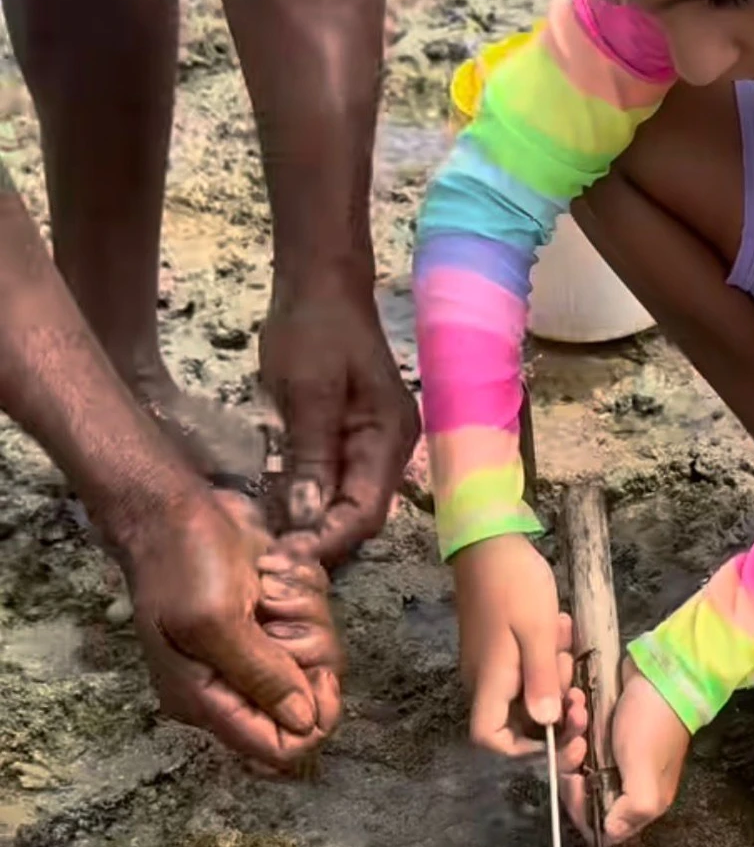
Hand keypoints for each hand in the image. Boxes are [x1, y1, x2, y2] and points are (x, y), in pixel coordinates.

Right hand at [125, 488, 341, 767]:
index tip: (320, 675)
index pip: (279, 748)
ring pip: (321, 649)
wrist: (174, 508)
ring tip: (266, 583)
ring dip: (305, 609)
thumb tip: (304, 724)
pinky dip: (304, 588)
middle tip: (274, 611)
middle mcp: (235, 682)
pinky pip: (317, 614)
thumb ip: (260, 675)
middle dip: (307, 646)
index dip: (312, 721)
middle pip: (311, 695)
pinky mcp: (274, 614)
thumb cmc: (183, 564)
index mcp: (208, 700)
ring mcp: (257, 647)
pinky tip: (272, 568)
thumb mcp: (214, 623)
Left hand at [259, 269, 419, 563]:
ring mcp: (373, 444)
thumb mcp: (308, 392)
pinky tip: (276, 515)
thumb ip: (311, 456)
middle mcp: (390, 449)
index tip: (283, 560)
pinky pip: (334, 483)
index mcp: (389, 438)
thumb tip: (307, 520)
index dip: (328, 541)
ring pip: (347, 503)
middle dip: (320, 541)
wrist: (321, 284)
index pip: (366, 511)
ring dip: (312, 526)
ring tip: (269, 546)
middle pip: (360, 514)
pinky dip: (309, 502)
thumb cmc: (315, 330)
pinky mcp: (351, 438)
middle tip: (269, 562)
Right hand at [455, 534, 575, 756]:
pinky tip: (558, 627)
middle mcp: (484, 678)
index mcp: (489, 681)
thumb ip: (541, 679)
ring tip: (564, 637)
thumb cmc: (513, 584)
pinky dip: (547, 654)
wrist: (489, 540)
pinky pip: (527, 665)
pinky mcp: (500, 645)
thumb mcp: (537, 630)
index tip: (559, 730)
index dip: (523, 748)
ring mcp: (492, 661)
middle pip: (518, 717)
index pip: (491, 738)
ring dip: (554, 672)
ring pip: (528, 689)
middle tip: (575, 679)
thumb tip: (547, 725)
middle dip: (554, 703)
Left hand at [559, 655, 690, 846]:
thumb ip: (631, 808)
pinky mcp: (603, 728)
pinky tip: (577, 699)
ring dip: (571, 735)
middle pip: (582, 791)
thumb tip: (609, 832)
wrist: (662, 671)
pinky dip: (574, 717)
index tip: (575, 780)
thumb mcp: (645, 770)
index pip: (600, 826)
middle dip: (572, 766)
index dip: (581, 808)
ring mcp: (611, 753)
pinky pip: (577, 731)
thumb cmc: (654, 723)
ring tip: (578, 712)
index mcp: (639, 800)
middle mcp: (623, 781)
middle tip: (578, 742)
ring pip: (575, 759)